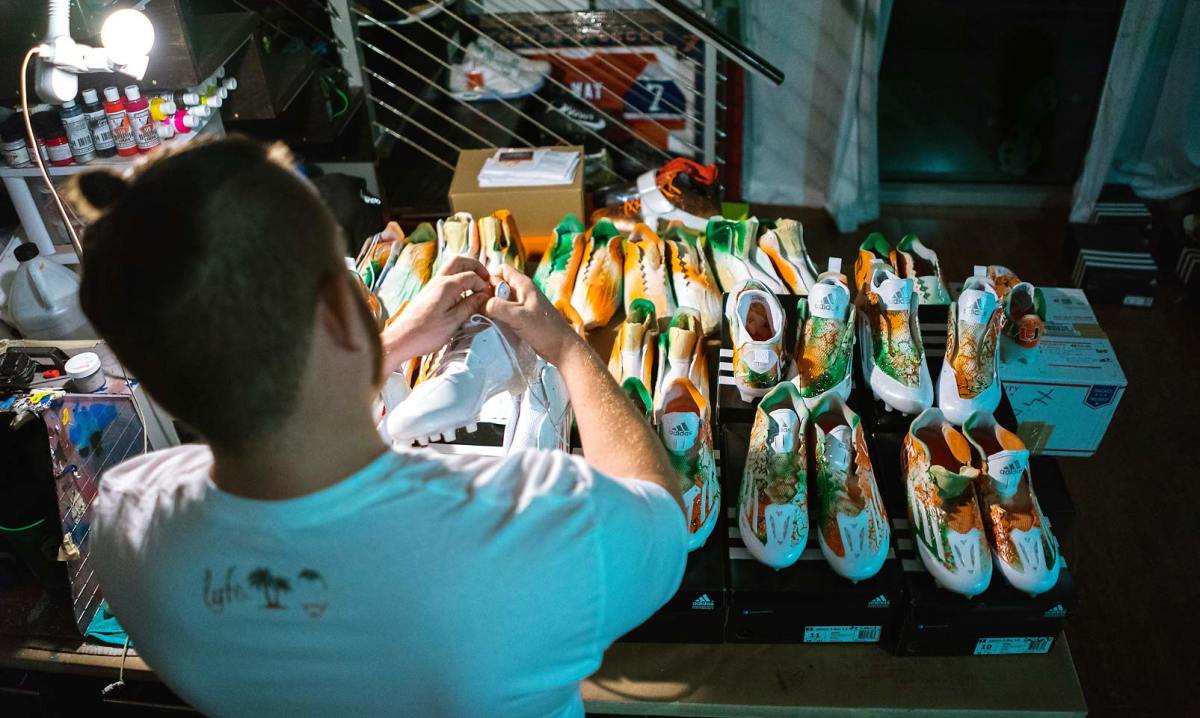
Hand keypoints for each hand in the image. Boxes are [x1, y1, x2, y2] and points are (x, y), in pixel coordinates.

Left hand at [381, 255, 490, 371]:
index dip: (483, 284)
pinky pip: (446, 279)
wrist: (400, 340)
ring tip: (477, 287)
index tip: (489, 296)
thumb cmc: (425, 334)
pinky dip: (458, 281)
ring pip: (451, 268)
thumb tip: (483, 296)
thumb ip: (470, 306)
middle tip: (486, 278)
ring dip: (466, 272)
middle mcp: (438, 281)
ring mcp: (431, 286)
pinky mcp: (428, 294)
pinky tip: (463, 296)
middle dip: (475, 266)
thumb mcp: (453, 322)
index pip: (471, 275)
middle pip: (459, 261)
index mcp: (446, 286)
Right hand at [485, 264, 583, 365]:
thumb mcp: (519, 316)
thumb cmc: (544, 330)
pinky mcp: (521, 317)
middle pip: (498, 285)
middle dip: (488, 294)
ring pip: (500, 299)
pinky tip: (495, 326)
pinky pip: (504, 311)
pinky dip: (497, 316)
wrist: (561, 348)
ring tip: (488, 318)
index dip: (490, 278)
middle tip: (483, 309)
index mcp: (523, 284)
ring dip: (492, 307)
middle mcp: (522, 291)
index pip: (501, 270)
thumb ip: (498, 307)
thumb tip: (479, 303)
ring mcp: (521, 305)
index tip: (482, 293)